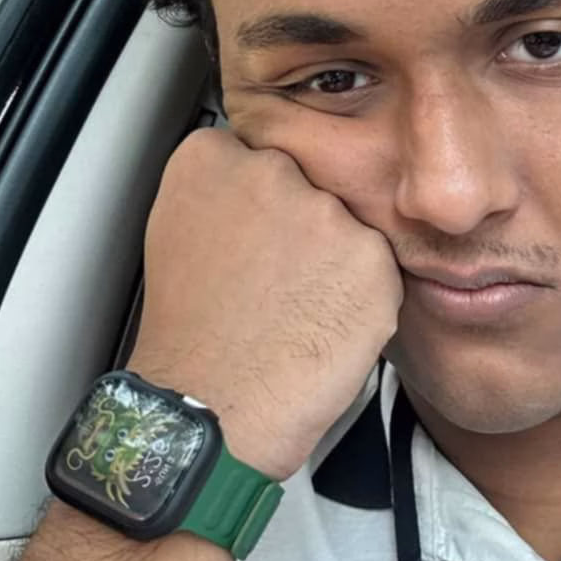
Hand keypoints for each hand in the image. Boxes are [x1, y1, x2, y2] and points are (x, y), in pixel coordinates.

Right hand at [129, 127, 401, 480]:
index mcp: (212, 160)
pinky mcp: (372, 258)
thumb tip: (259, 183)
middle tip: (278, 280)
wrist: (215, 408)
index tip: (252, 235)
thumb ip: (225, 192)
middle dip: (304, 226)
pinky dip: (363, 296)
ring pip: (348, 226)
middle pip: (310, 183)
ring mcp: (326, 214)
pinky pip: (378, 267)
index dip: (262, 205)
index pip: (260, 152)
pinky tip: (326, 324)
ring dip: (337, 261)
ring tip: (299, 309)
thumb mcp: (181, 234)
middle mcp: (272, 172)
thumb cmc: (194, 337)